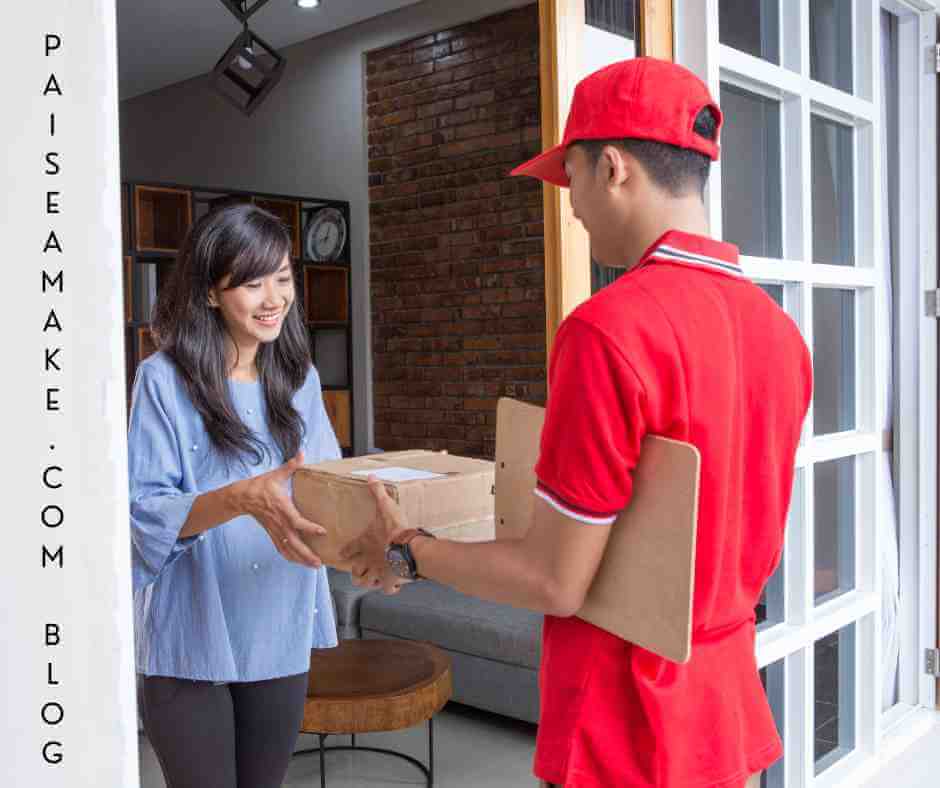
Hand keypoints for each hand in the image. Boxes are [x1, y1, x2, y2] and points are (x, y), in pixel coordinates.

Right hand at [235, 450, 326, 567]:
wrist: (240, 497)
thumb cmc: (260, 485)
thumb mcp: (276, 474)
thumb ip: (291, 466)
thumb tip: (301, 452)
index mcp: (281, 508)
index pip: (296, 521)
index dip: (309, 527)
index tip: (322, 531)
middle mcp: (278, 522)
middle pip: (293, 542)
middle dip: (306, 554)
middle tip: (319, 563)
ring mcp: (274, 530)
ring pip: (287, 548)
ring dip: (300, 559)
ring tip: (314, 566)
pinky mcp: (271, 533)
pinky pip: (281, 548)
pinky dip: (290, 556)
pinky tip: (299, 562)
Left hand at [340, 476, 409, 589]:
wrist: (409, 548)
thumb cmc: (395, 528)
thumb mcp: (386, 506)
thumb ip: (377, 492)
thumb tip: (371, 477)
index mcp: (364, 544)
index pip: (349, 550)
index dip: (345, 552)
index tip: (342, 554)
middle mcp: (367, 560)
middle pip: (355, 572)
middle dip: (356, 572)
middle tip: (360, 570)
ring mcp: (378, 572)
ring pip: (366, 583)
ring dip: (369, 581)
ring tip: (373, 580)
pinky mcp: (390, 580)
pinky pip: (388, 589)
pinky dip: (390, 588)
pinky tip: (394, 586)